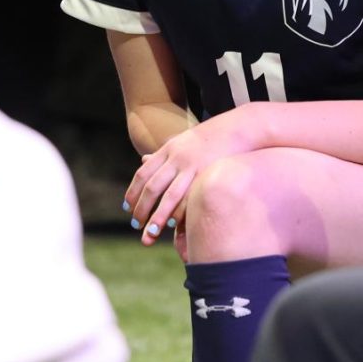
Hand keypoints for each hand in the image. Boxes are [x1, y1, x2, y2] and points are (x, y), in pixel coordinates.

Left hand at [122, 114, 250, 245]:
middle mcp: (176, 158)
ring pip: (169, 195)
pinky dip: (180, 212)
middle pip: (152, 187)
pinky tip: (174, 224)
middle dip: (142, 208)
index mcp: (167, 150)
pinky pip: (190, 197)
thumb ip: (161, 154)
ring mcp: (192, 167)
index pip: (143, 174)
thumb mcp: (180, 141)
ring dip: (158, 216)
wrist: (236, 129)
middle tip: (135, 225)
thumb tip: (142, 161)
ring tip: (150, 232)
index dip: (133, 192)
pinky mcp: (207, 175)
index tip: (127, 208)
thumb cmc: (207, 139)